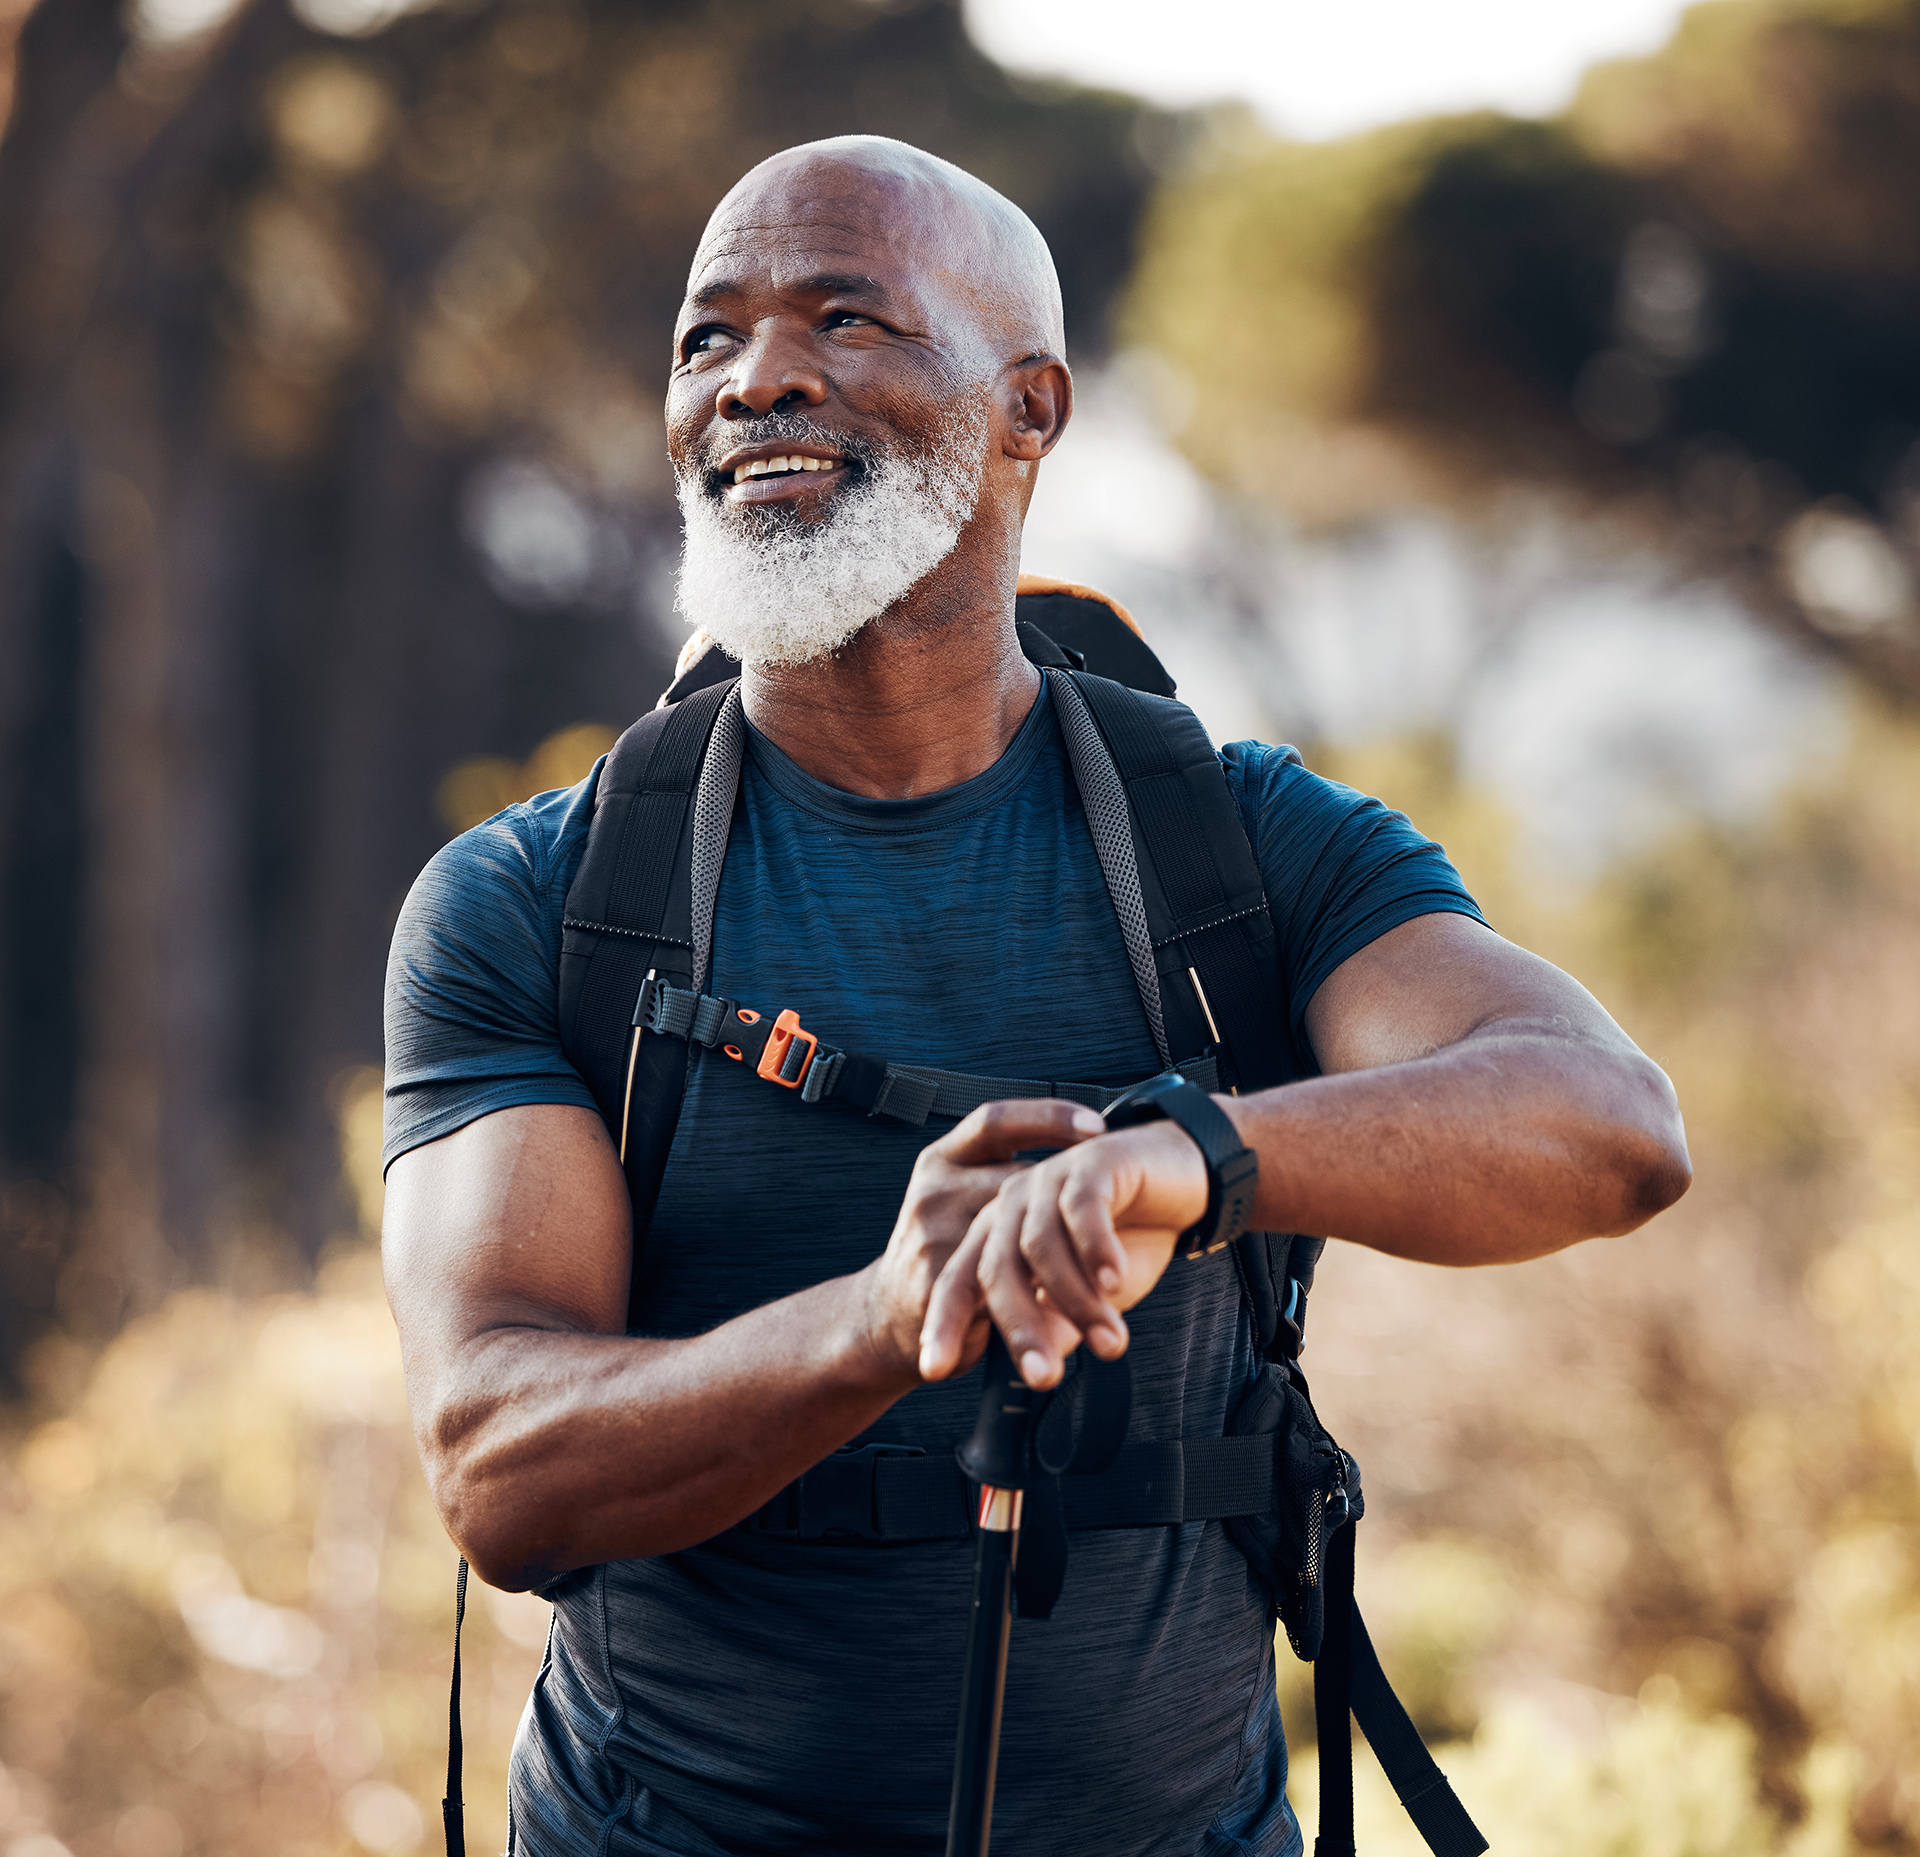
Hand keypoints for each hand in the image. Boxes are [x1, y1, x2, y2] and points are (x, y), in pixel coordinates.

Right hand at [858, 1099, 1105, 1386]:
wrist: (882, 1315)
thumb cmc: (943, 1249)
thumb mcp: (960, 1197)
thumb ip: (1006, 1178)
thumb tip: (1085, 1152)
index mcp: (943, 1160)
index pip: (996, 1120)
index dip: (1048, 1117)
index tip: (1099, 1127)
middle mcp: (936, 1190)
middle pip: (1018, 1181)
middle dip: (1073, 1200)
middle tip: (1126, 1203)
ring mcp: (933, 1235)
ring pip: (1018, 1239)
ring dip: (1071, 1260)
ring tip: (1121, 1273)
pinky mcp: (936, 1282)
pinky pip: (1004, 1287)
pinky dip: (1046, 1298)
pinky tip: (1080, 1304)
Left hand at [918, 1117, 1209, 1388]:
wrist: (1181, 1177)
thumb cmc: (1130, 1235)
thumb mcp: (1089, 1296)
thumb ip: (1058, 1326)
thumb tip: (1035, 1372)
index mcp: (999, 1236)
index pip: (959, 1283)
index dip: (945, 1325)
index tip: (935, 1370)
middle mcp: (1013, 1206)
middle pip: (995, 1270)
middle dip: (1017, 1328)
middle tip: (1044, 1377)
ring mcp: (1047, 1181)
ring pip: (1041, 1245)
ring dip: (1076, 1300)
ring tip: (1111, 1341)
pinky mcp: (1090, 1162)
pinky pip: (1082, 1208)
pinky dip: (1096, 1248)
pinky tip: (1114, 1280)